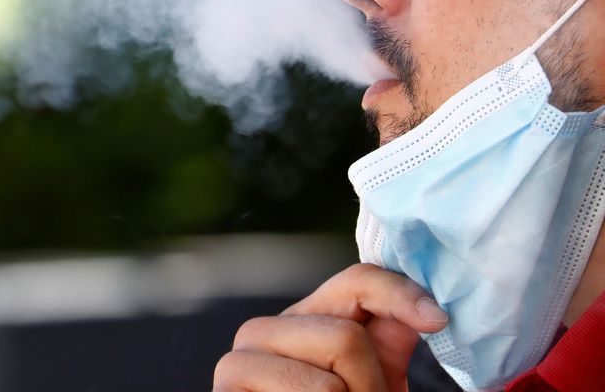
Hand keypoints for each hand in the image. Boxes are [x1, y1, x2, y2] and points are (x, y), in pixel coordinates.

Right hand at [213, 263, 448, 391]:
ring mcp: (238, 361)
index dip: (399, 293)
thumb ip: (389, 342)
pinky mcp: (226, 390)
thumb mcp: (374, 383)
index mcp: (304, 320)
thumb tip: (426, 312)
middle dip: (372, 388)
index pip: (356, 281)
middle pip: (346, 338)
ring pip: (328, 385)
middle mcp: (264, 330)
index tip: (437, 320)